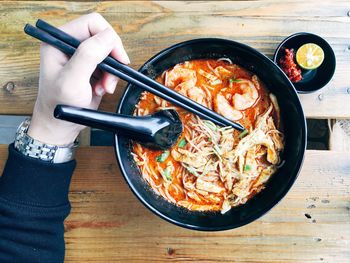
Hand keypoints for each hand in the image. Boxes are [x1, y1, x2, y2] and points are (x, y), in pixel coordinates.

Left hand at [27, 13, 129, 144]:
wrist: (60, 125)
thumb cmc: (58, 105)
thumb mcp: (72, 80)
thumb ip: (89, 55)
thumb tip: (109, 36)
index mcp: (59, 41)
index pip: (91, 24)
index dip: (108, 38)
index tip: (117, 58)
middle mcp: (70, 45)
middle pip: (103, 36)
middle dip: (112, 58)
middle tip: (112, 76)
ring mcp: (81, 57)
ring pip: (109, 52)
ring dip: (112, 71)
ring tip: (105, 87)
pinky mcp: (91, 68)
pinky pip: (110, 65)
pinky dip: (111, 78)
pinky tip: (102, 89)